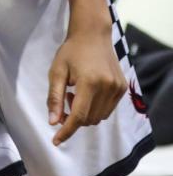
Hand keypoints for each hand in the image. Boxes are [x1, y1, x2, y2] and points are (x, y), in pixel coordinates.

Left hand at [48, 25, 125, 145]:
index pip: (79, 116)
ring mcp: (117, 89)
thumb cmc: (70, 51)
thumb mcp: (56, 71)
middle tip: (66, 98)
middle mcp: (107, 87)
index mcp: (89, 82)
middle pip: (89, 119)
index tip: (56, 141)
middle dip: (74, 117)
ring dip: (85, 113)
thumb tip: (53, 122)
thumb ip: (55, 98)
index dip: (67, 130)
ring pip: (99, 117)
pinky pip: (107, 110)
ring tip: (76, 92)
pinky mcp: (123, 88)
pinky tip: (88, 91)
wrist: (92, 35)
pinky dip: (95, 108)